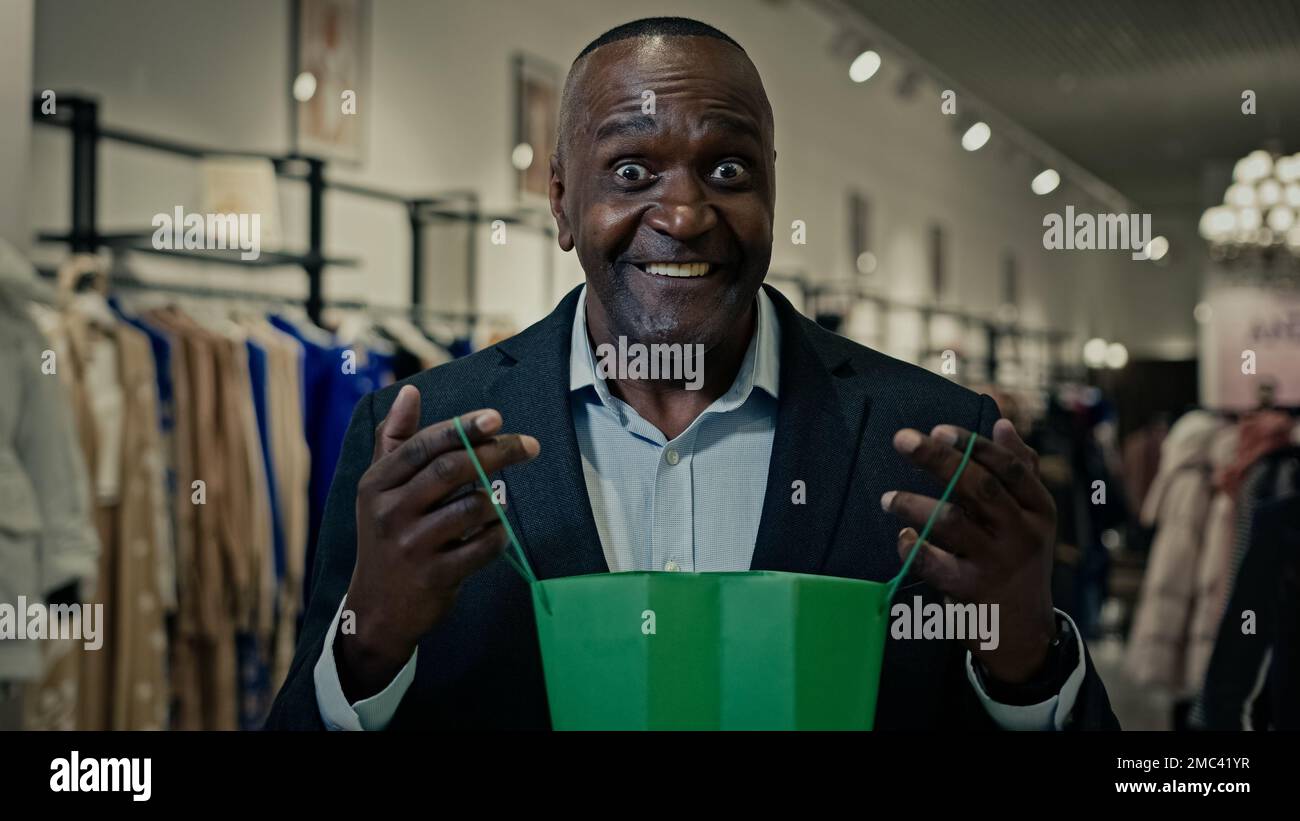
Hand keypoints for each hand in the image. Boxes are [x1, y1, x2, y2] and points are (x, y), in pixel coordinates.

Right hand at [337, 385, 539, 700]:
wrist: (377, 610)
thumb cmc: (386, 537)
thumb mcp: (379, 489)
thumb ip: (396, 440)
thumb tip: (409, 391)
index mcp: (376, 484)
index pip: (424, 446)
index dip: (463, 428)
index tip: (497, 417)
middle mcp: (390, 512)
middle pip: (451, 470)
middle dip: (495, 452)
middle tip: (528, 446)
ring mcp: (411, 546)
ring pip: (472, 508)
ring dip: (494, 501)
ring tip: (495, 502)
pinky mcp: (435, 576)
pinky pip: (482, 546)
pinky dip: (498, 535)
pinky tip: (494, 533)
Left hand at [883, 418, 1056, 684]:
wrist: (1023, 630)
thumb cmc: (1018, 559)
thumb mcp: (1031, 517)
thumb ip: (1020, 471)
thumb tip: (1003, 422)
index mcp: (1038, 509)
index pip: (1010, 468)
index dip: (975, 445)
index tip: (939, 428)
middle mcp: (1022, 534)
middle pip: (980, 487)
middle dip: (939, 458)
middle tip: (902, 439)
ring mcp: (997, 563)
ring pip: (953, 522)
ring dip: (915, 504)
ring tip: (888, 498)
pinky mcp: (972, 591)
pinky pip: (937, 566)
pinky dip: (916, 549)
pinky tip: (902, 537)